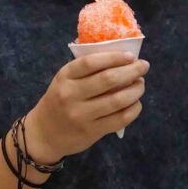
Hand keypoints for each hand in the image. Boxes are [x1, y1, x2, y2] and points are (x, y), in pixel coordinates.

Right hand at [23, 51, 148, 162]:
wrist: (44, 133)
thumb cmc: (59, 100)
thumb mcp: (64, 81)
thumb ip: (86, 71)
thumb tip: (122, 60)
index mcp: (64, 77)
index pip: (91, 62)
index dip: (114, 57)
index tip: (130, 56)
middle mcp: (71, 95)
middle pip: (108, 79)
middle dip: (131, 71)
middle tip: (143, 66)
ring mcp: (81, 114)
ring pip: (118, 100)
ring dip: (135, 90)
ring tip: (140, 84)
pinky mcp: (92, 131)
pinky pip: (120, 119)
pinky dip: (134, 109)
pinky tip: (136, 103)